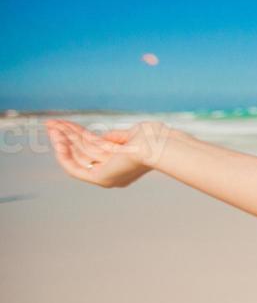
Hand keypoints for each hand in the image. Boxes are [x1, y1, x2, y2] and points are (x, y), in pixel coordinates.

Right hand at [43, 119, 172, 187]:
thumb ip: (115, 138)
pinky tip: (56, 140)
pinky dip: (64, 154)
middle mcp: (113, 172)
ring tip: (50, 125)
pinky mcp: (99, 178)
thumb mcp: (133, 136)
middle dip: (66, 136)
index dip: (78, 135)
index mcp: (122, 164)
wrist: (160, 146)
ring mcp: (106, 176)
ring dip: (62, 139)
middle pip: (83, 151)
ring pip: (77, 155)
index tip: (66, 125)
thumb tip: (102, 137)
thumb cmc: (154, 138)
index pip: (95, 148)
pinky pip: (74, 167)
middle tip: (51, 123)